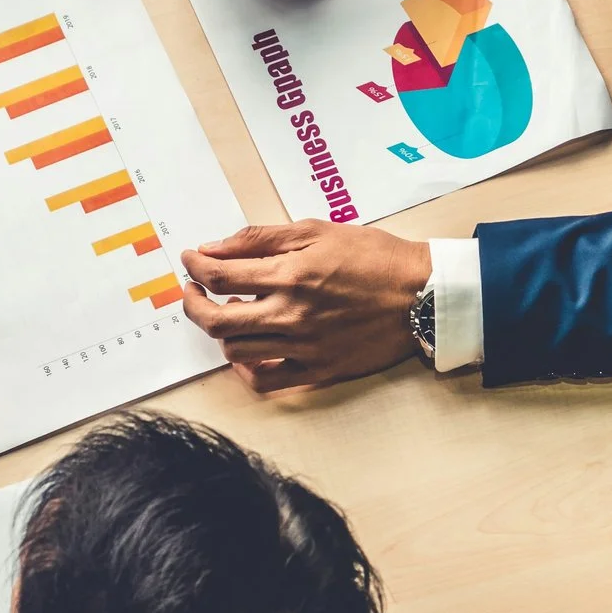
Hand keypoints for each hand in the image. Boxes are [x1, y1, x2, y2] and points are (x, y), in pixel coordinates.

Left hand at [180, 222, 431, 391]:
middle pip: (216, 319)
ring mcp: (304, 347)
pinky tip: (247, 351)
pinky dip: (246, 369)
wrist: (421, 295)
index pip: (219, 275)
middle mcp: (291, 314)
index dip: (195, 267)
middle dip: (193, 302)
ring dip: (220, 330)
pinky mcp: (318, 370)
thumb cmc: (373, 257)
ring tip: (229, 312)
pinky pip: (266, 381)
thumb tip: (214, 247)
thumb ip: (261, 238)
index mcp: (290, 275)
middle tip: (193, 290)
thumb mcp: (317, 230)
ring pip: (236, 350)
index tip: (191, 260)